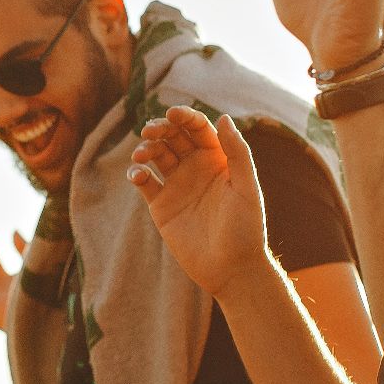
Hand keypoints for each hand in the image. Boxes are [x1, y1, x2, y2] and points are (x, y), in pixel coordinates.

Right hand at [128, 109, 269, 296]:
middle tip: (150, 130)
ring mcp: (177, 185)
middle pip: (173, 136)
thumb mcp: (247, 188)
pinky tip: (138, 175)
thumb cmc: (246, 229)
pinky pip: (144, 182)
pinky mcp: (161, 205)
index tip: (172, 114)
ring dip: (146, 148)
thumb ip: (237, 152)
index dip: (185, 117)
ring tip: (141, 154)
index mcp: (218, 159)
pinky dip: (137, 173)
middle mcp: (196, 168)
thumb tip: (224, 117)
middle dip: (160, 128)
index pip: (198, 128)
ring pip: (156, 155)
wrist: (231, 269)